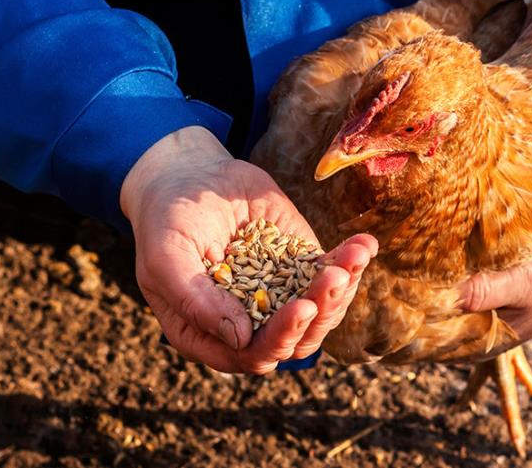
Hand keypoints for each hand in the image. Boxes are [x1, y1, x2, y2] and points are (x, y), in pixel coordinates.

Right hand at [120, 126, 377, 373]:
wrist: (190, 177)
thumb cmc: (167, 220)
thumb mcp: (167, 258)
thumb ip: (196, 301)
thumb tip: (241, 338)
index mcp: (210, 334)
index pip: (252, 354)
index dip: (280, 338)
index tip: (302, 306)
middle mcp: (249, 322)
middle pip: (295, 340)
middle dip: (320, 312)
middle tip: (333, 277)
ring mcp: (279, 294)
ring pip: (321, 312)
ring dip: (342, 288)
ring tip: (354, 255)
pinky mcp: (301, 265)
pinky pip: (332, 275)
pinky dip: (352, 263)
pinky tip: (364, 245)